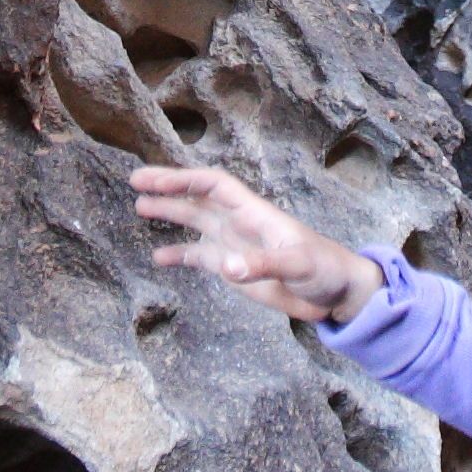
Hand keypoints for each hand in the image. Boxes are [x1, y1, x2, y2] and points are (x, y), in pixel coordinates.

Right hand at [130, 166, 383, 324]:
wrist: (336, 292)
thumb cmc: (323, 269)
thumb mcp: (297, 265)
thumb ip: (263, 264)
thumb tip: (226, 266)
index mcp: (253, 213)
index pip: (213, 185)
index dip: (184, 179)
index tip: (154, 179)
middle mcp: (239, 223)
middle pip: (198, 198)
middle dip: (169, 188)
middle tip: (135, 182)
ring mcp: (235, 245)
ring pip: (196, 223)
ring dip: (170, 214)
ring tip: (139, 208)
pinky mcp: (235, 269)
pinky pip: (200, 257)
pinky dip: (180, 255)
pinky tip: (158, 258)